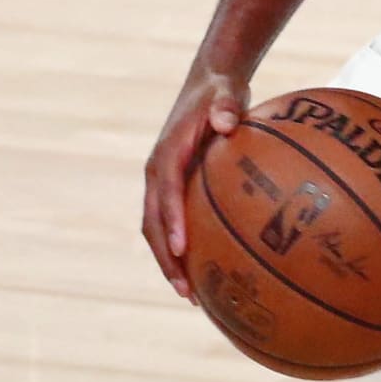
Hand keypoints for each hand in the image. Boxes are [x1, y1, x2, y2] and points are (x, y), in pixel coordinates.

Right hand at [142, 70, 248, 300]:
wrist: (208, 85)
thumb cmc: (219, 92)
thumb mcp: (224, 94)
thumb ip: (226, 107)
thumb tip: (227, 122)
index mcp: (166, 155)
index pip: (165, 194)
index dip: (172, 222)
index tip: (183, 249)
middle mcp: (157, 174)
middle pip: (153, 224)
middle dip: (166, 259)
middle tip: (187, 291)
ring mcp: (163, 184)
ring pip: (158, 231)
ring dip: (170, 262)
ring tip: (192, 296)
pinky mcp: (175, 188)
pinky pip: (174, 224)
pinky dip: (184, 249)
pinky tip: (208, 271)